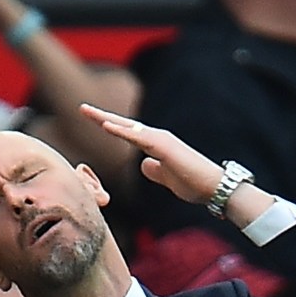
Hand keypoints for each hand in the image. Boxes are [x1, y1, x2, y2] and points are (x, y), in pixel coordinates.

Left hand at [80, 104, 221, 204]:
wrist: (213, 187)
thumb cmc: (193, 183)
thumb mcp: (167, 177)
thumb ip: (155, 170)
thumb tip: (144, 165)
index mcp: (156, 145)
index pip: (128, 133)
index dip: (110, 126)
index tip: (92, 120)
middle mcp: (157, 138)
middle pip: (125, 125)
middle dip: (102, 117)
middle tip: (82, 108)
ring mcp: (161, 140)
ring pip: (129, 128)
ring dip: (107, 119)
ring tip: (87, 112)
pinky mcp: (165, 147)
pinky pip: (138, 138)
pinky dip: (121, 131)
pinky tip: (106, 126)